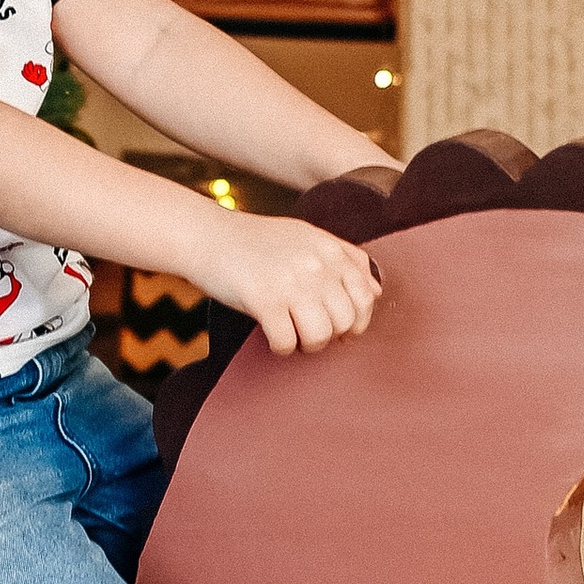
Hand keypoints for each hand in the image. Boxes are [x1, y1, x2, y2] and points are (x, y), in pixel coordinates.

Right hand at [191, 209, 380, 355]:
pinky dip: (281, 348)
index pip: (367, 296)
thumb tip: (376, 292)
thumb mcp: (306, 238)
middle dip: (331, 335)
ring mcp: (290, 281)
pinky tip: (272, 336)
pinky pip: (286, 343)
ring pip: (320, 336)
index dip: (357, 319)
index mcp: (329, 248)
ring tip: (293, 336)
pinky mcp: (264, 299)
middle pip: (346, 321)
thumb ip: (343, 260)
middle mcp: (316, 264)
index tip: (337, 325)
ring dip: (307, 345)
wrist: (207, 235)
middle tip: (310, 332)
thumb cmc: (256, 242)